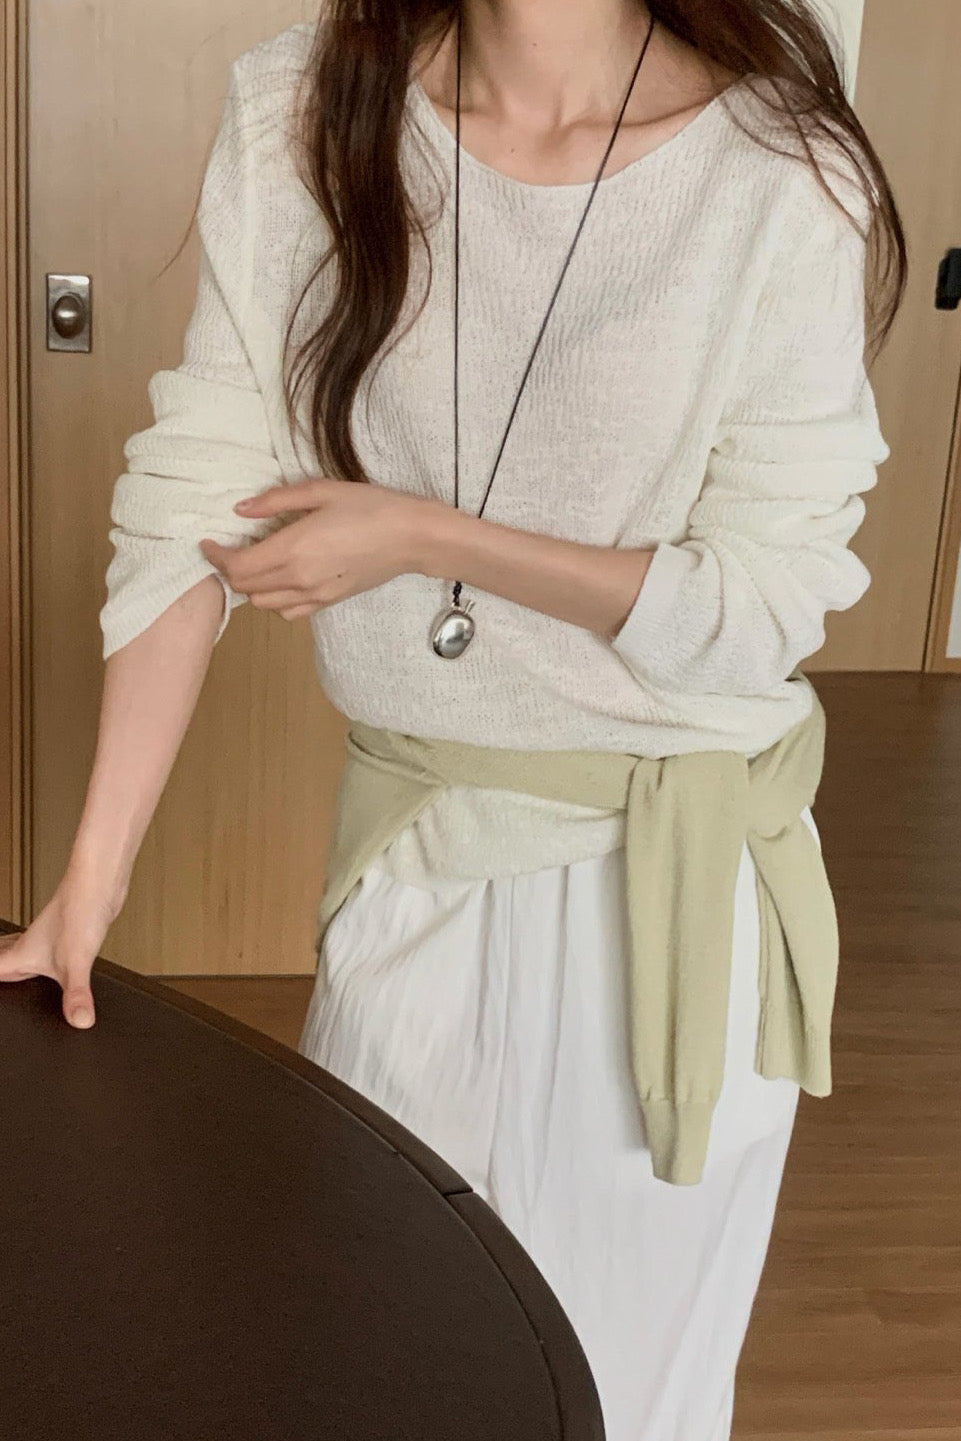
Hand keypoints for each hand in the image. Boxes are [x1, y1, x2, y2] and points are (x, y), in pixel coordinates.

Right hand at [0, 872, 124, 1028]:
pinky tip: (50, 963)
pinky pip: (42, 950)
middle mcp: (30, 945)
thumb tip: (80, 1021)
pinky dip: (36, 959)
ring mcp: (47, 938)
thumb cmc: (80, 912)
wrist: (99, 883)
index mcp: (22, 955)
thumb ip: (76, 995)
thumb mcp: (76, 962)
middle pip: (0, 959)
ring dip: (8, 961)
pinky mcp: (66, 933)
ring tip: (7, 974)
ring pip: (18, 952)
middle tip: (0, 979)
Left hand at [198, 477, 436, 620]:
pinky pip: (289, 612)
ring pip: (264, 604)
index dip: (215, 557)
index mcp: (294, 549)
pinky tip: (281, 580)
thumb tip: (240, 509)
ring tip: (253, 564)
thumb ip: (276, 501)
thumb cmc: (372, 507)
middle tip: (228, 550)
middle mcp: (300, 578)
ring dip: (250, 587)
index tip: (207, 543)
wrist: (413, 538)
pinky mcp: (329, 602)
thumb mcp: (321, 491)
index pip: (237, 567)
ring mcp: (315, 595)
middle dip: (229, 570)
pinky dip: (275, 600)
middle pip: (246, 588)